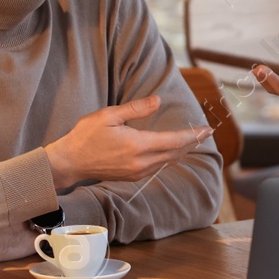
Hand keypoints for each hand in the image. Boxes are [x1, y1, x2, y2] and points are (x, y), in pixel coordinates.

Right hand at [44, 94, 213, 189]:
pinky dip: (169, 158)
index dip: (193, 135)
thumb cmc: (86, 136)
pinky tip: (171, 152)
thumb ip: (136, 109)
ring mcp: (137, 172)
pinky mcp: (132, 177)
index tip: (207, 129)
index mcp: (138, 145)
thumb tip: (158, 101)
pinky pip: (158, 167)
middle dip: (192, 143)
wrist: (70, 162)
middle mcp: (141, 162)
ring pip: (168, 162)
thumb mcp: (109, 115)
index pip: (174, 141)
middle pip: (175, 153)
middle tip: (205, 133)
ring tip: (193, 141)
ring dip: (182, 151)